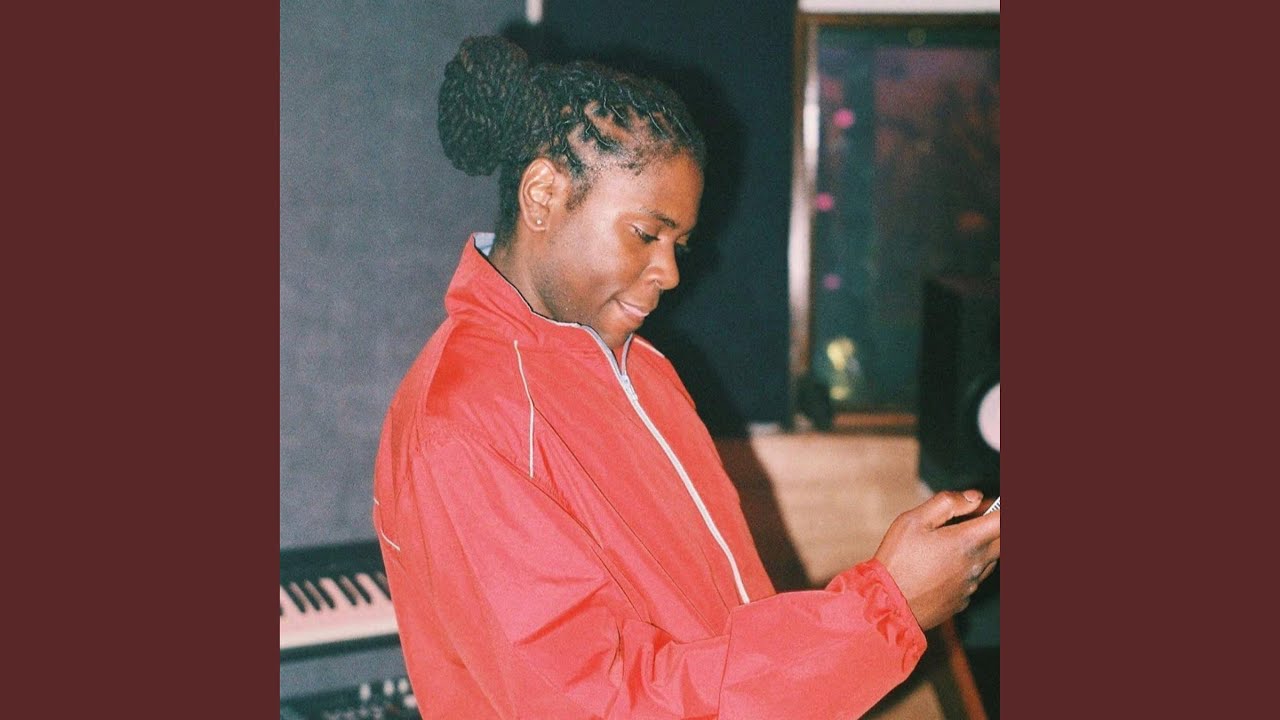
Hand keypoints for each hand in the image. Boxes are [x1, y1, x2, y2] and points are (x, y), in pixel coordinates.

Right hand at [872, 490, 1000, 630]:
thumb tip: (974, 497)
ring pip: (990, 560)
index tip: (996, 502)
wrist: (888, 604)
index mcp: (966, 541)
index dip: (1003, 508)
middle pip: (1003, 540)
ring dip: (982, 546)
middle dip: (994, 526)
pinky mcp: (963, 599)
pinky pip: (974, 578)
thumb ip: (947, 503)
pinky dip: (968, 567)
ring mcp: (971, 584)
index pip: (1003, 521)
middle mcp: (975, 564)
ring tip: (952, 541)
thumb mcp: (913, 520)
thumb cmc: (898, 560)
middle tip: (973, 517)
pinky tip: (943, 565)